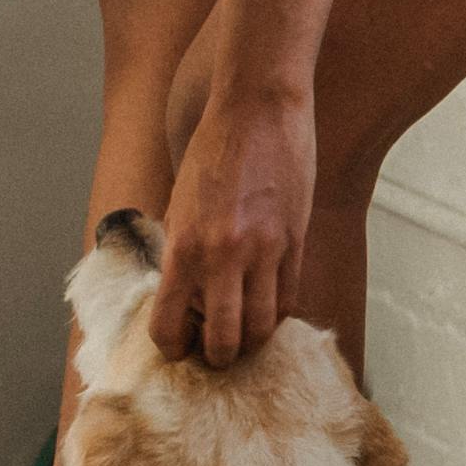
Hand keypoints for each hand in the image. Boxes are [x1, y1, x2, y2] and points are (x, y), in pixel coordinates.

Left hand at [159, 91, 317, 363]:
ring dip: (252, 340)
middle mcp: (223, 255)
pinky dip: (278, 312)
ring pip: (263, 325)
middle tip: (216, 354)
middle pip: (223, 338)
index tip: (177, 348)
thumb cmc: (213, 149)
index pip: (169, 324)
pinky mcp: (296, 241)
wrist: (258, 109)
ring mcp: (264, 250)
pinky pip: (290, 297)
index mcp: (183, 246)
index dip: (172, 347)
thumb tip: (186, 293)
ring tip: (245, 336)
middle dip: (218, 356)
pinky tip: (269, 307)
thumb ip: (183, 250)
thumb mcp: (180, 203)